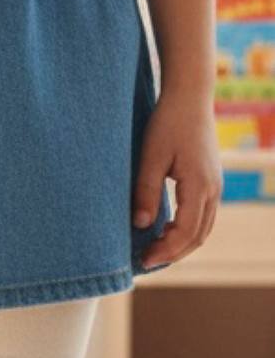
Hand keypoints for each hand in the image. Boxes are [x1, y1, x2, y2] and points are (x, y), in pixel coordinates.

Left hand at [133, 89, 222, 268]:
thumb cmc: (168, 123)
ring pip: (203, 229)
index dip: (165, 251)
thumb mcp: (151, 157)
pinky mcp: (210, 181)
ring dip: (180, 244)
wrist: (190, 96)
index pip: (185, 233)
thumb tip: (141, 226)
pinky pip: (202, 216)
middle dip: (172, 253)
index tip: (143, 260)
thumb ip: (146, 192)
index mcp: (199, 186)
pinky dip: (186, 231)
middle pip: (197, 237)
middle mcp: (213, 189)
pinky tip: (164, 230)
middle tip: (145, 261)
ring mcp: (215, 186)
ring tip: (154, 250)